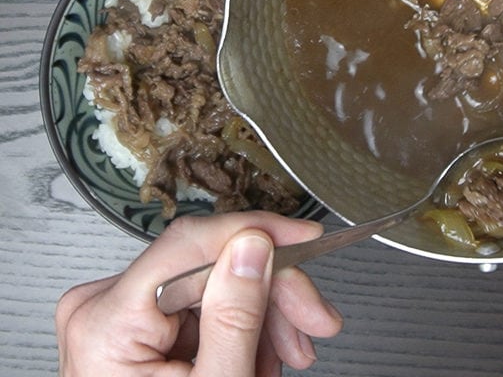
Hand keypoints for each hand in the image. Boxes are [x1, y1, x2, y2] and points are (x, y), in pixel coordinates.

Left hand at [56, 212, 343, 375]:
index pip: (190, 244)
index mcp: (107, 322)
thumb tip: (254, 245)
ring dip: (262, 316)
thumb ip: (236, 315)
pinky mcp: (134, 321)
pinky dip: (240, 327)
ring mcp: (116, 313)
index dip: (258, 233)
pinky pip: (203, 303)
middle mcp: (102, 307)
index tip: (305, 237)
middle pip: (209, 267)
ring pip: (215, 284)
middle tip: (314, 320)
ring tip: (286, 356)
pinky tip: (258, 355)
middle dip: (272, 294)